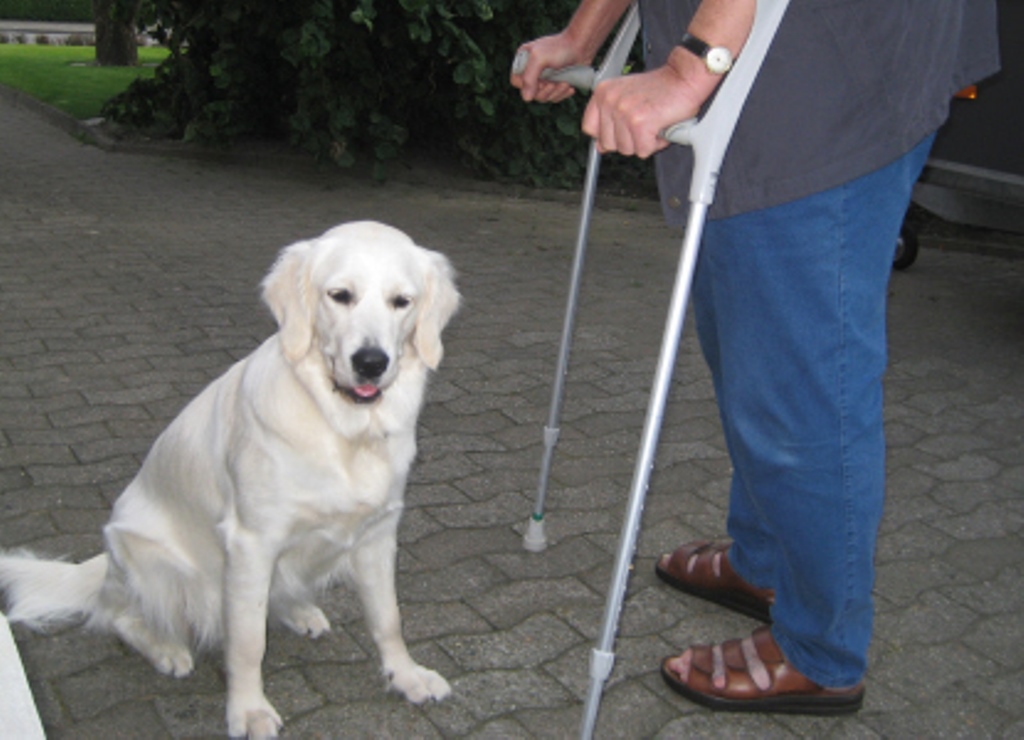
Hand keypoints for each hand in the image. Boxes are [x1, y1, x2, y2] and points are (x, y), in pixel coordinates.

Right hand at [510, 33, 589, 103]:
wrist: (582, 45)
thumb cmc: (560, 48)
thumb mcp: (539, 58)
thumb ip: (529, 78)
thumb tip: (526, 99)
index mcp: (523, 60)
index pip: (516, 81)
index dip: (527, 86)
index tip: (541, 82)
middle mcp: (532, 69)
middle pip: (531, 92)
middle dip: (545, 91)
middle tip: (555, 83)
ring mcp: (544, 76)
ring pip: (543, 96)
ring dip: (555, 93)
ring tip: (565, 83)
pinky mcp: (556, 81)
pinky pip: (554, 96)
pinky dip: (562, 94)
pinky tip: (570, 86)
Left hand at [582, 55, 707, 158]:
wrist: (684, 77)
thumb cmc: (660, 88)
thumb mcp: (626, 97)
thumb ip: (610, 120)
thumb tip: (600, 147)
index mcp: (603, 92)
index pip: (589, 128)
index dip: (607, 135)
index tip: (621, 129)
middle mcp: (610, 100)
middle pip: (608, 144)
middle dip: (628, 140)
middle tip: (644, 124)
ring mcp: (624, 112)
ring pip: (626, 150)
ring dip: (643, 142)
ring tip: (653, 123)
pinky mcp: (640, 123)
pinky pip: (643, 151)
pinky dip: (656, 144)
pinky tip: (660, 128)